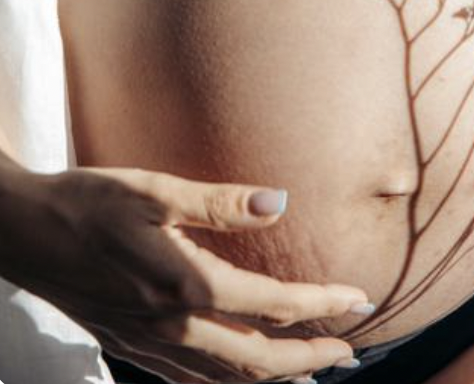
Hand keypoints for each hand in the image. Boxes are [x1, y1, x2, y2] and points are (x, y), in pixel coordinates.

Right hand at [0, 165, 368, 382]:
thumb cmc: (89, 202)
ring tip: (312, 372)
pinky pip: (191, 380)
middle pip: (257, 363)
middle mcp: (171, 328)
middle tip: (352, 352)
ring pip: (226, 381)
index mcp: (184, 287)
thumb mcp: (155, 189)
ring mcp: (149, 344)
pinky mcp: (131, 344)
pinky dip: (229, 383)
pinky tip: (239, 375)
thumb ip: (220, 202)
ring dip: (276, 379)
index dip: (320, 306)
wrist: (23, 233)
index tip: (358, 300)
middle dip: (310, 360)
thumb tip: (280, 203)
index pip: (271, 308)